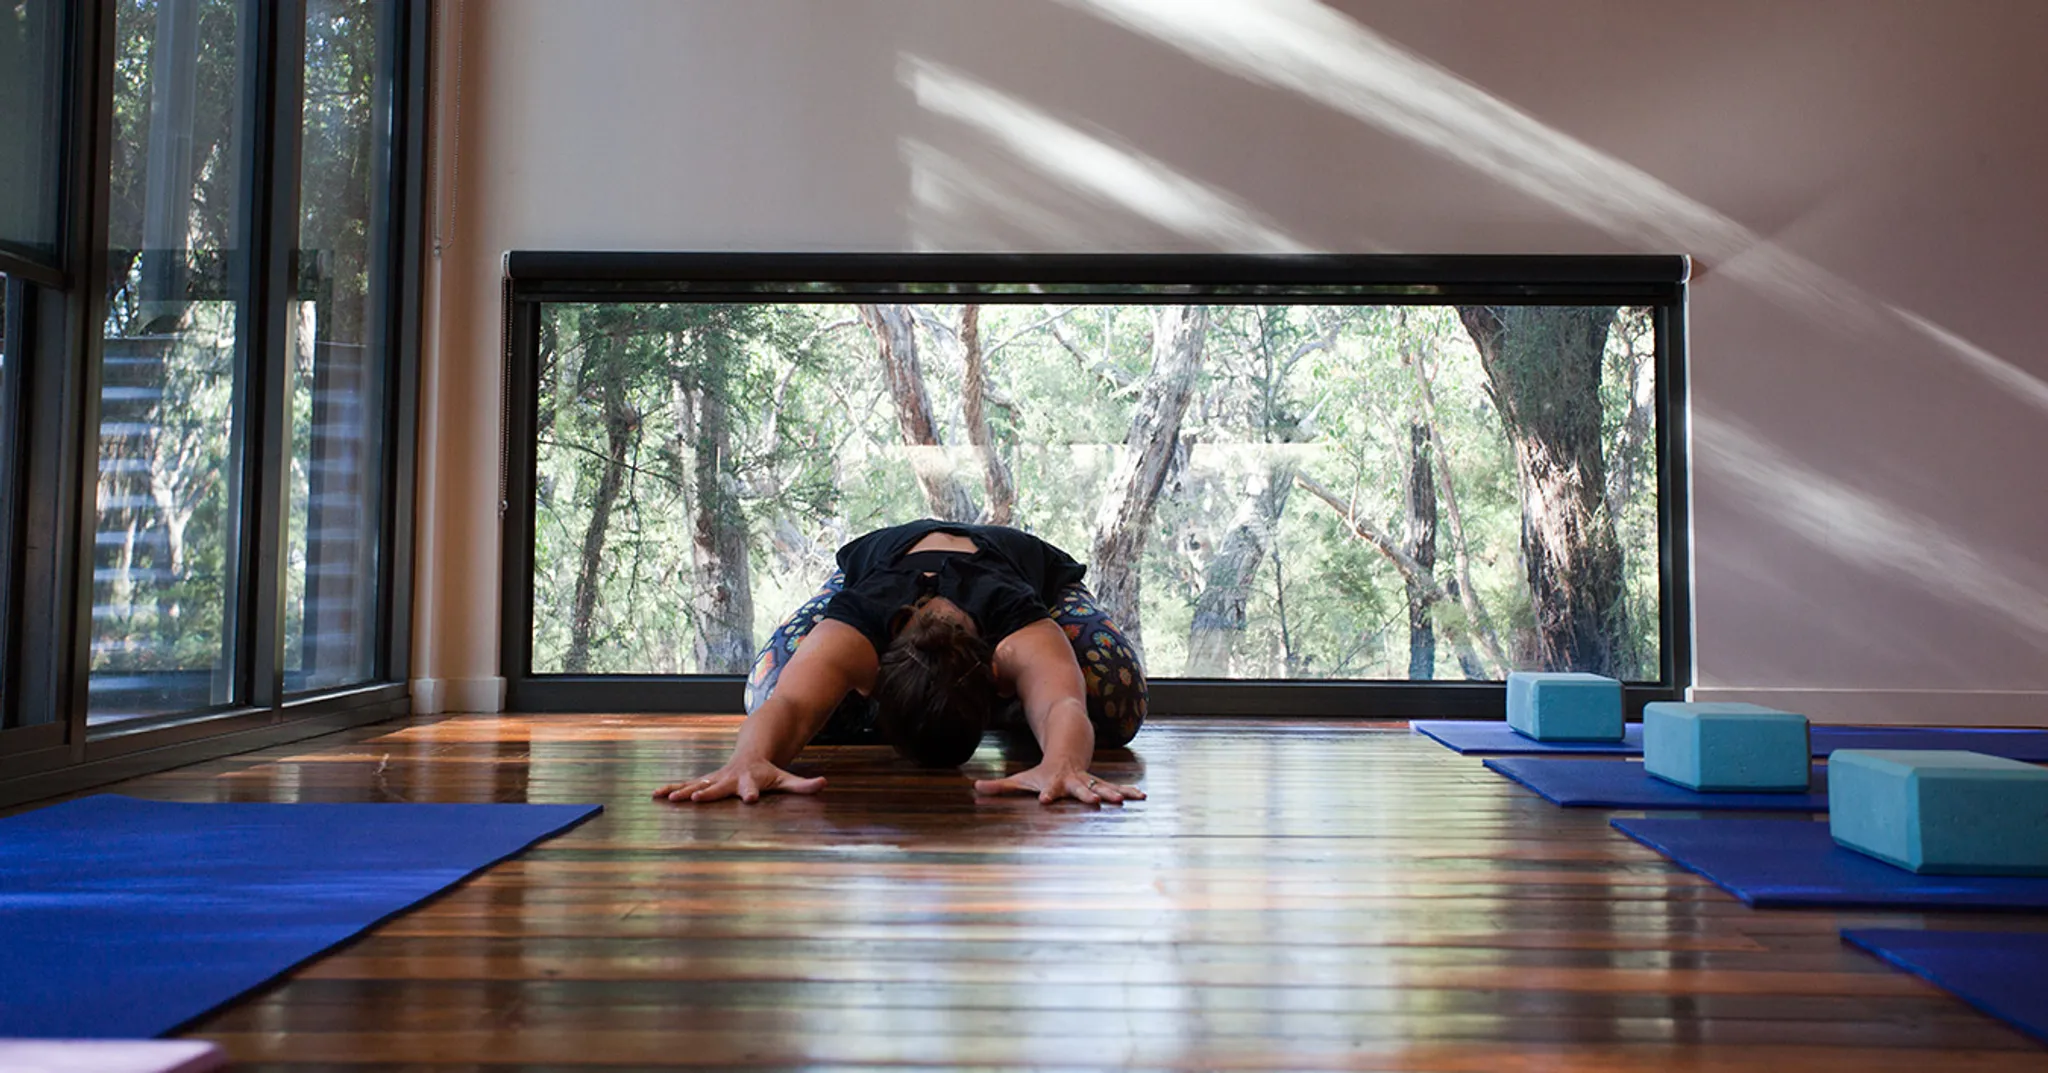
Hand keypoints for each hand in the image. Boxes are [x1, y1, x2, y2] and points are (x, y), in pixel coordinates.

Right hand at [653, 757, 825, 803]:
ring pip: (697, 784)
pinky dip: (671, 788)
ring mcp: (715, 778)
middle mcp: (729, 778)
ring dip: (682, 791)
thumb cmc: (769, 770)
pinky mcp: (705, 780)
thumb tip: (824, 784)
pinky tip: (655, 794)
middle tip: (697, 799)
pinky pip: (686, 785)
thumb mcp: (786, 778)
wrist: (752, 750)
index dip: (751, 793)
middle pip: (719, 786)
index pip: (751, 787)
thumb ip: (803, 785)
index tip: (749, 800)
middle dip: (708, 792)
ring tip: (667, 799)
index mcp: (749, 779)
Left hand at [973, 762, 1144, 805]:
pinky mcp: (1099, 784)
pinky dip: (1127, 791)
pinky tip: (1141, 797)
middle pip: (1081, 790)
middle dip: (1089, 796)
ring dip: (1114, 794)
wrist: (1066, 745)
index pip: (1050, 789)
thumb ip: (1000, 787)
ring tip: (1126, 800)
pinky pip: (1114, 788)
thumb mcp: (1020, 779)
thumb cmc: (1042, 772)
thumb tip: (975, 789)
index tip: (1045, 800)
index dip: (1047, 794)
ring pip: (1103, 788)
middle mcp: (1074, 782)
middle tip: (1096, 803)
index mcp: (1055, 782)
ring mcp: (1089, 782)